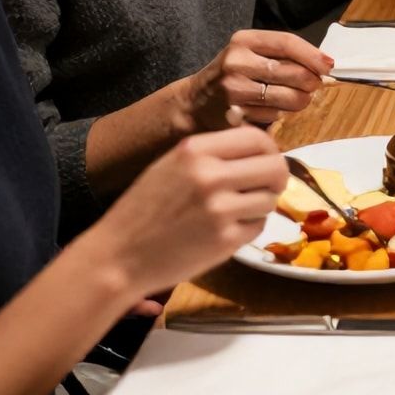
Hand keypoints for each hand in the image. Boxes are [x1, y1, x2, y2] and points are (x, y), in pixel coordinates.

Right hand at [92, 126, 288, 294]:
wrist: (118, 255)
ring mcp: (220, 209)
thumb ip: (212, 155)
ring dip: (260, 206)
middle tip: (265, 188)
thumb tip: (260, 151)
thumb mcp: (171, 165)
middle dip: (276, 178)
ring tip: (234, 212)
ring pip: (270, 199)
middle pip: (274, 167)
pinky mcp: (225, 240)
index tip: (267, 161)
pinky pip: (258, 226)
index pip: (257, 138)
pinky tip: (224, 231)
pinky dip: (248, 228)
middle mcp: (210, 175)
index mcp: (194, 150)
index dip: (269, 150)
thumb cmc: (144, 210)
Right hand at [181, 29, 332, 128]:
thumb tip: (324, 65)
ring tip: (298, 99)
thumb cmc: (233, 75)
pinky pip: (275, 114)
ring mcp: (234, 89)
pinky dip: (282, 113)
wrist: (196, 102)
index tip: (329, 65)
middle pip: (294, 72)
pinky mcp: (236, 113)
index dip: (313, 55)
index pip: (287, 43)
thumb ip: (282, 55)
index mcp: (244, 40)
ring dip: (301, 100)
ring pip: (289, 97)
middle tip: (313, 86)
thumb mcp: (250, 53)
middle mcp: (237, 61)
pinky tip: (274, 108)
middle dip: (312, 82)